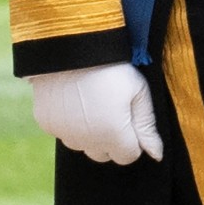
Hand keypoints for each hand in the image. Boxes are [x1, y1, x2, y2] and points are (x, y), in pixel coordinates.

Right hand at [29, 62, 163, 163]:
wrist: (72, 49)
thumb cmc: (112, 68)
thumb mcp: (138, 91)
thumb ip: (146, 125)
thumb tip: (156, 154)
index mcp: (111, 135)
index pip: (128, 156)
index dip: (134, 139)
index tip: (132, 117)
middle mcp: (85, 142)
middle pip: (105, 154)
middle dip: (113, 139)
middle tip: (115, 108)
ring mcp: (63, 134)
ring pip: (83, 145)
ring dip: (91, 133)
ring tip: (95, 101)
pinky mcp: (47, 124)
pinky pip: (64, 132)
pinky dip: (72, 123)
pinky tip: (76, 99)